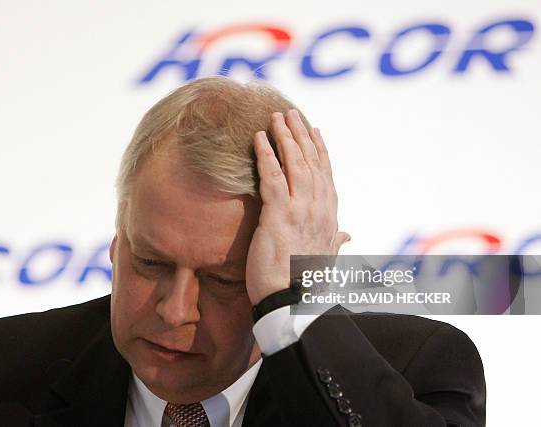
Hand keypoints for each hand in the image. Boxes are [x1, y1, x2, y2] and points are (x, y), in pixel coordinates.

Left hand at [245, 109, 349, 305]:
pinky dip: (266, 155)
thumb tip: (347, 236)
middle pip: (311, 162)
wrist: (293, 303)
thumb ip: (335, 241)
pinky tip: (259, 138)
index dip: (319, 150)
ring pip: (295, 164)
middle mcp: (319, 208)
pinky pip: (273, 178)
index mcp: (329, 217)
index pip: (325, 174)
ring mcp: (301, 210)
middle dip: (301, 135)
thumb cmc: (306, 282)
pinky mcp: (279, 216)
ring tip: (276, 118)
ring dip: (285, 138)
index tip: (314, 130)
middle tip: (291, 113)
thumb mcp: (326, 258)